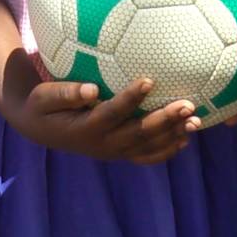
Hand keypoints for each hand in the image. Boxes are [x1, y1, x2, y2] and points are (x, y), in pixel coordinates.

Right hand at [10, 66, 196, 164]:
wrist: (40, 128)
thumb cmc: (43, 105)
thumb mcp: (44, 96)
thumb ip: (66, 93)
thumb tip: (92, 90)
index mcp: (84, 129)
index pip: (111, 114)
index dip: (130, 99)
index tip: (149, 79)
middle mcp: (102, 144)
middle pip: (137, 134)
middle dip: (164, 120)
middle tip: (188, 105)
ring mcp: (112, 152)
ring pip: (147, 147)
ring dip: (173, 136)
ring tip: (196, 122)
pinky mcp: (119, 153)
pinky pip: (146, 156)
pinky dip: (166, 150)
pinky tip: (185, 139)